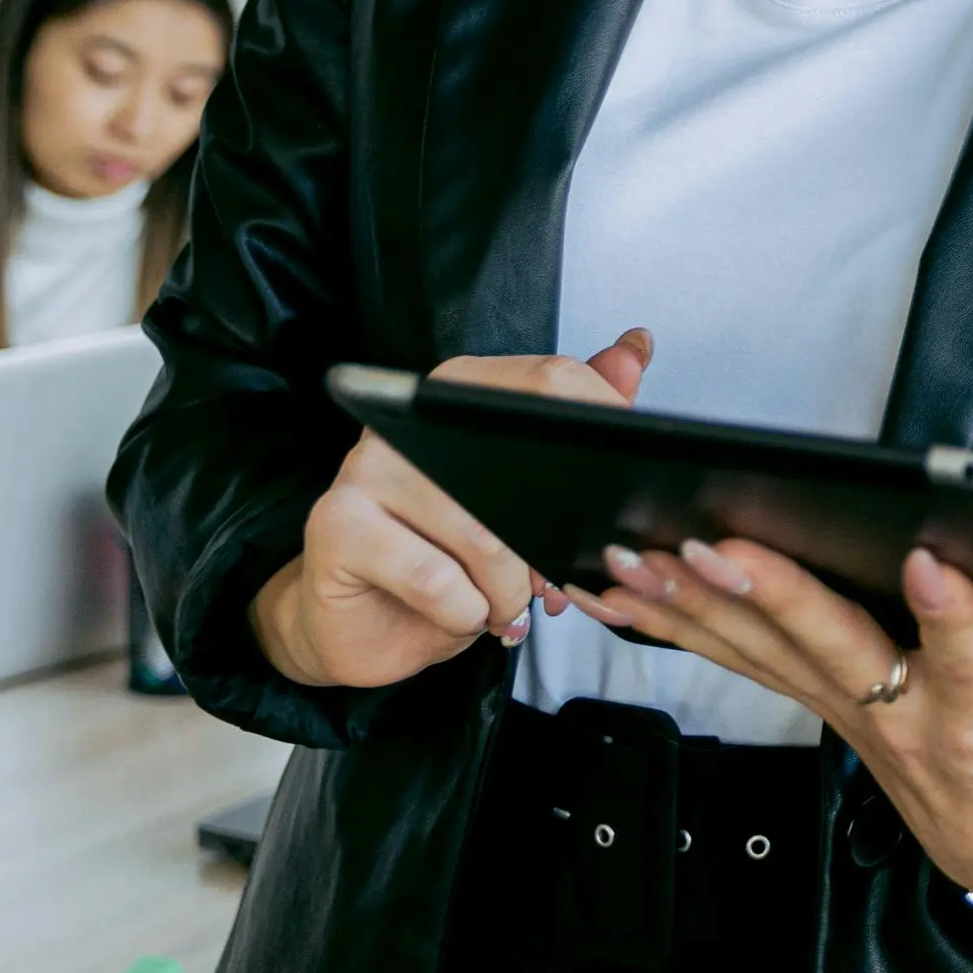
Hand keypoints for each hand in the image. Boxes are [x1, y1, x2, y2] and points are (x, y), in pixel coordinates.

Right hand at [248, 329, 653, 689]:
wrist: (363, 624)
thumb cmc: (447, 558)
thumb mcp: (522, 500)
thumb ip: (577, 427)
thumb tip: (636, 348)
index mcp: (460, 395)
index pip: (551, 381)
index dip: (604, 432)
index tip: (627, 485)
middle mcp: (409, 419)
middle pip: (524, 468)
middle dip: (556, 541)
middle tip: (561, 582)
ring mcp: (366, 466)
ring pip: (485, 536)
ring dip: (510, 591)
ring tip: (504, 607)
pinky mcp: (336, 525)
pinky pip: (436, 579)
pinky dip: (467, 612)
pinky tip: (463, 616)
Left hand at [586, 534, 972, 908]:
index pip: (969, 660)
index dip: (953, 616)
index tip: (933, 561)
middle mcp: (909, 718)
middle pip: (838, 651)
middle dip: (777, 594)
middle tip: (723, 543)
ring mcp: (858, 717)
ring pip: (771, 653)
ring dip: (700, 606)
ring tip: (641, 552)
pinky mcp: (831, 706)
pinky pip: (746, 663)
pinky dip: (682, 626)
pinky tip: (627, 590)